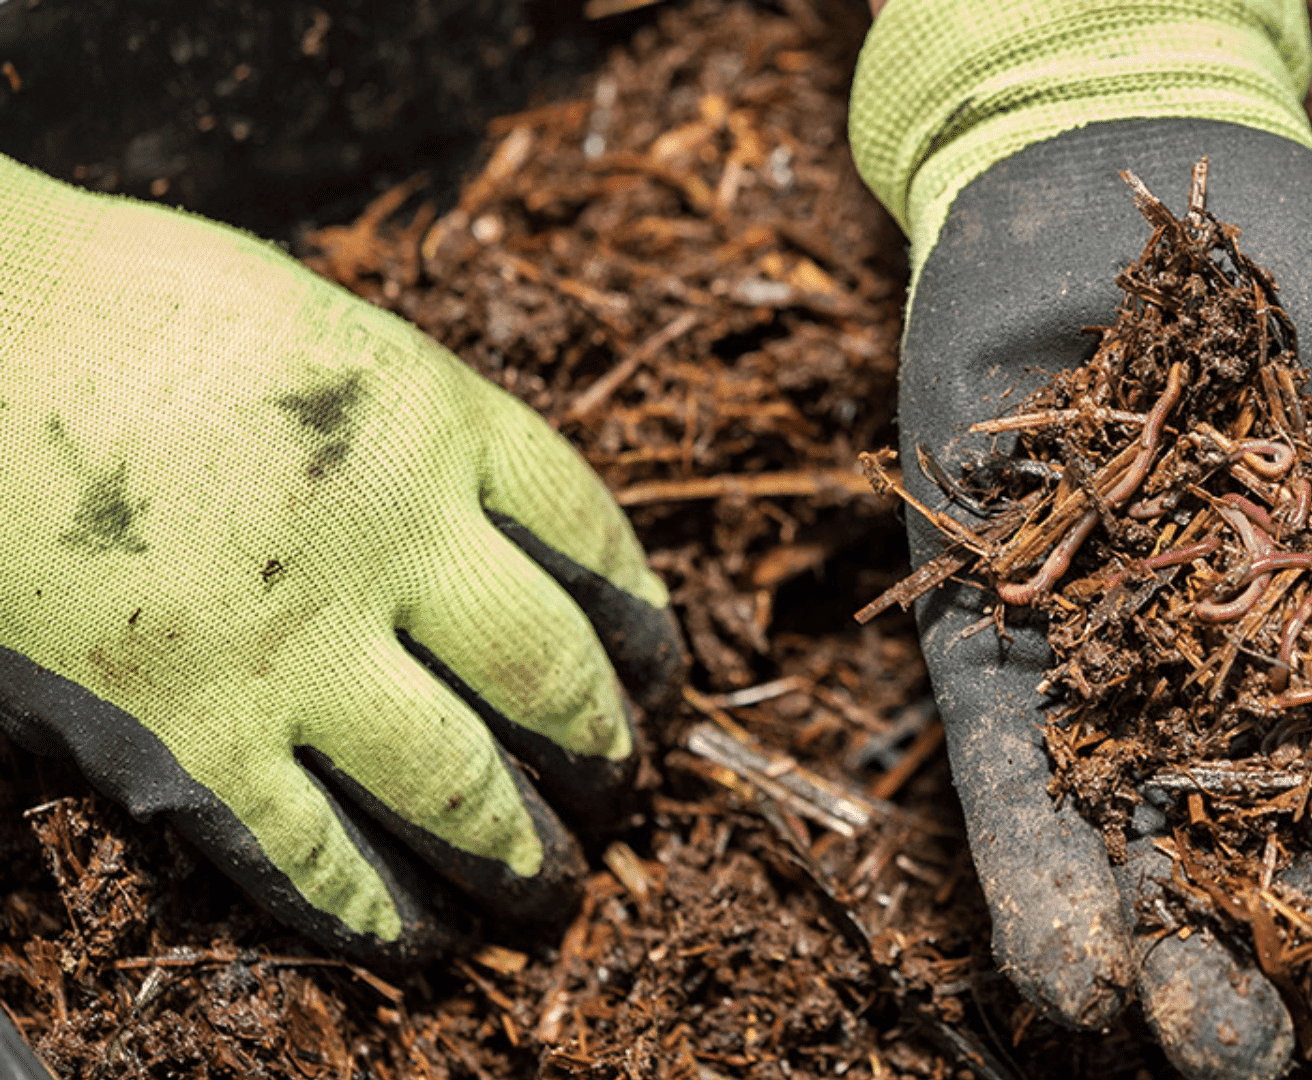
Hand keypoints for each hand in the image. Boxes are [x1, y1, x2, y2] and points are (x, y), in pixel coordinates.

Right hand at [0, 155, 684, 965]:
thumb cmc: (123, 306)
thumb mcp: (319, 332)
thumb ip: (412, 429)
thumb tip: (476, 523)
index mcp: (434, 420)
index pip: (590, 537)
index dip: (642, 622)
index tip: (660, 670)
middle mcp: (391, 538)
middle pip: (548, 671)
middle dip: (602, 749)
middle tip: (623, 790)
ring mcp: (293, 644)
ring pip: (456, 783)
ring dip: (516, 849)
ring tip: (549, 885)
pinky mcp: (187, 733)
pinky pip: (306, 851)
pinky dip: (370, 907)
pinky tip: (411, 938)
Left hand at [849, 3, 1311, 1075]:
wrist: (1118, 200)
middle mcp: (1244, 710)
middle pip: (1299, 880)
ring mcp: (1118, 696)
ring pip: (1157, 872)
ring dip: (1197, 977)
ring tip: (1230, 1047)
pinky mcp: (994, 668)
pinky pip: (1014, 800)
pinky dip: (1043, 891)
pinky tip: (1082, 980)